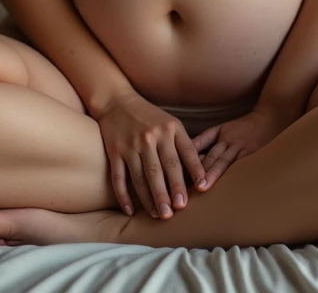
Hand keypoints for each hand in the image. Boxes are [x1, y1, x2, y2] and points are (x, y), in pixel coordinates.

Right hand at [96, 91, 208, 219]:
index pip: (186, 152)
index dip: (195, 170)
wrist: (117, 101)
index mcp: (170, 128)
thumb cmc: (149, 116)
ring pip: (142, 176)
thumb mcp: (170, 123)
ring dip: (150, 198)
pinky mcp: (115, 151)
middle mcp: (151, 136)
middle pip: (163, 168)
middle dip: (171, 190)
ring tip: (159, 215)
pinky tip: (130, 211)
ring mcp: (131, 144)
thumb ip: (182, 145)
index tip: (202, 189)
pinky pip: (119, 178)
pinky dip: (124, 196)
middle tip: (178, 209)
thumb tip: (198, 175)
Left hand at [190, 105, 291, 187]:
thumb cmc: (244, 127)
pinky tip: (227, 189)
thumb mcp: (223, 129)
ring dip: (212, 175)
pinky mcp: (252, 155)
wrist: (270, 118)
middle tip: (182, 185)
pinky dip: (232, 177)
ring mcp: (240, 148)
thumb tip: (185, 153)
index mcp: (218, 133)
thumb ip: (206, 140)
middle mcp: (227, 140)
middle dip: (196, 171)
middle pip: (208, 156)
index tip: (173, 171)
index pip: (198, 145)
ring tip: (202, 187)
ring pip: (223, 162)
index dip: (186, 158)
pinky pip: (240, 167)